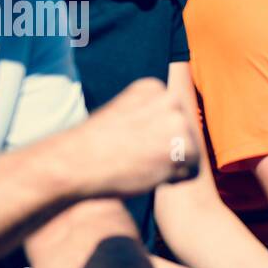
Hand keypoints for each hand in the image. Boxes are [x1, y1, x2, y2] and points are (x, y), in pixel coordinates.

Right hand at [71, 78, 199, 196]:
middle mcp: (170, 99)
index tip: (133, 141)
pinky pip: (191, 172)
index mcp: (153, 87)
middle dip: (168, 151)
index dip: (157, 138)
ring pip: (191, 154)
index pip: (174, 118)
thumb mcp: (122, 114)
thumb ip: (149, 115)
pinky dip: (173, 180)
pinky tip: (148, 173)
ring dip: (171, 166)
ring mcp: (178, 122)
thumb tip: (175, 126)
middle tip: (137, 156)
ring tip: (141, 163)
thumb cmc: (95, 145)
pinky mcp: (183, 147)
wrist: (75, 161)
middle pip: (187, 135)